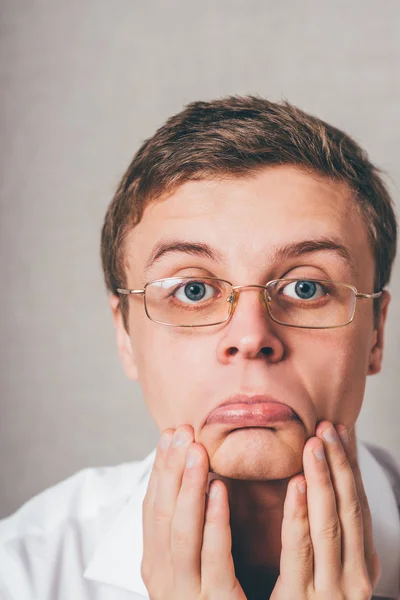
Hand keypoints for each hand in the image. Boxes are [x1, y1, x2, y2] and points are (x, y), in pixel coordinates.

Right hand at [141, 425, 247, 599]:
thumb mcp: (193, 566)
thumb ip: (191, 531)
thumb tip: (196, 479)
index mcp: (157, 566)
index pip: (152, 509)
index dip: (159, 470)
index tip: (169, 434)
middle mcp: (164, 579)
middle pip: (162, 515)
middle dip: (170, 470)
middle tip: (181, 432)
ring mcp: (187, 595)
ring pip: (181, 533)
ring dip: (188, 487)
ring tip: (197, 450)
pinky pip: (214, 558)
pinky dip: (214, 520)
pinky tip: (220, 489)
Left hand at [270, 422, 380, 599]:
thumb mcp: (329, 571)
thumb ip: (325, 535)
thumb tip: (317, 482)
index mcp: (362, 564)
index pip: (357, 505)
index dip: (349, 467)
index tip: (340, 432)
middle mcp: (355, 577)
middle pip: (348, 510)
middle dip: (338, 466)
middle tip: (327, 428)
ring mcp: (333, 592)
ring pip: (331, 524)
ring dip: (323, 480)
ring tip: (315, 444)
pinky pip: (301, 551)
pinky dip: (299, 513)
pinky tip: (296, 484)